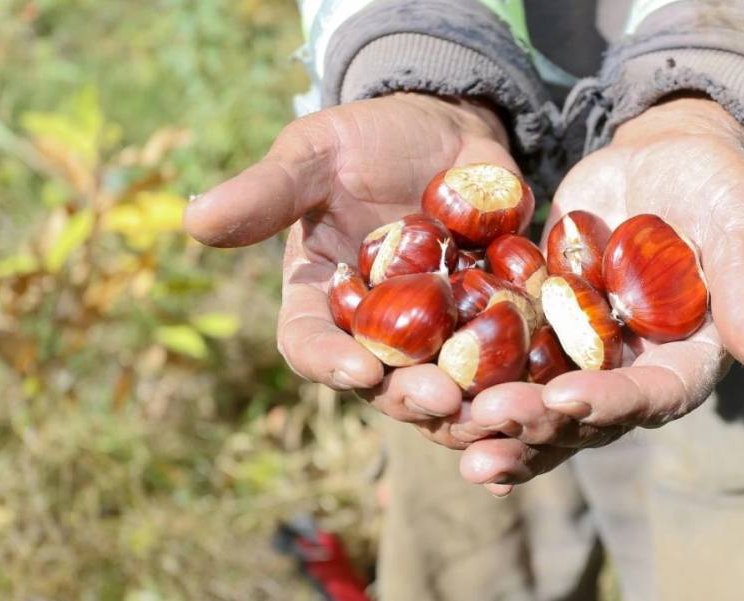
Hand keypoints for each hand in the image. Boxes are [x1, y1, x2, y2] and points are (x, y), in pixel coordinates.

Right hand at [184, 93, 523, 448]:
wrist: (445, 129)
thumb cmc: (366, 140)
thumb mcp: (315, 154)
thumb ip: (267, 192)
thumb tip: (193, 220)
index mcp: (322, 301)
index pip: (311, 345)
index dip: (329, 362)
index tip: (355, 369)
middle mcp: (377, 332)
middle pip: (386, 384)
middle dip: (410, 396)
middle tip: (440, 399)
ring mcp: (438, 334)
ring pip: (452, 388)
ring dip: (473, 407)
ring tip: (501, 412)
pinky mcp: (494, 322)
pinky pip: (509, 363)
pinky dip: (526, 381)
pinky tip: (551, 398)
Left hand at [453, 97, 743, 493]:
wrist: (665, 155)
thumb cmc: (718, 186)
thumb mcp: (742, 225)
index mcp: (685, 361)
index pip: (650, 396)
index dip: (609, 403)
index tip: (565, 399)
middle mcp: (630, 371)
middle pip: (583, 416)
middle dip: (535, 425)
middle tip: (486, 426)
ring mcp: (582, 353)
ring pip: (537, 404)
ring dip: (496, 422)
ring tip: (450, 430)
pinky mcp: (542, 326)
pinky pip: (506, 360)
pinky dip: (472, 376)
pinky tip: (428, 390)